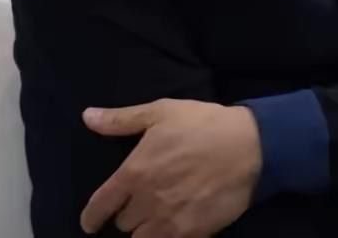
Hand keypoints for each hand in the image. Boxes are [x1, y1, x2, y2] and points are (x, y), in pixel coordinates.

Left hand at [80, 99, 261, 237]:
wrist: (250, 145)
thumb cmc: (204, 124)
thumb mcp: (162, 112)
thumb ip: (122, 119)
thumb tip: (87, 117)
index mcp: (134, 173)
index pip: (99, 207)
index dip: (91, 218)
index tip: (91, 222)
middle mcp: (146, 201)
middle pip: (122, 224)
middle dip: (128, 214)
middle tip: (141, 202)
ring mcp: (169, 220)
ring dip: (145, 229)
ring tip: (156, 218)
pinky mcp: (192, 233)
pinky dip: (166, 236)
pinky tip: (174, 226)